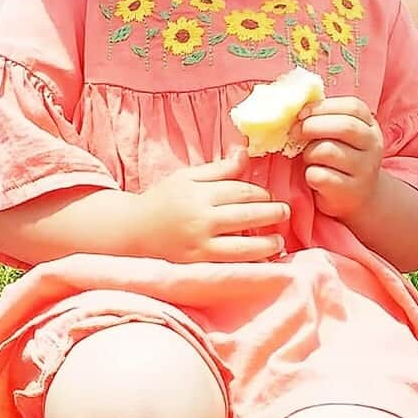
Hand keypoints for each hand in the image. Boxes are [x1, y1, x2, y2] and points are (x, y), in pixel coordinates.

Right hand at [136, 148, 288, 262]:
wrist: (133, 230)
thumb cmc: (162, 200)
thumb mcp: (187, 177)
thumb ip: (219, 169)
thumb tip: (245, 153)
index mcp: (199, 192)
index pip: (241, 191)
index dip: (260, 193)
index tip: (269, 196)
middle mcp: (201, 217)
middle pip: (247, 214)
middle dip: (272, 213)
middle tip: (284, 212)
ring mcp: (200, 243)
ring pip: (244, 244)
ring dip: (267, 242)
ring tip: (279, 240)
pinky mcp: (198, 264)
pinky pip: (232, 264)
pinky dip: (251, 262)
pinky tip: (264, 260)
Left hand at [295, 96, 383, 220]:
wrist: (358, 197)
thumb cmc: (340, 158)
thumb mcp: (338, 135)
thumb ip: (324, 118)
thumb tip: (293, 106)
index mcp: (369, 126)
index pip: (352, 107)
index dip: (322, 107)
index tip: (301, 114)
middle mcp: (373, 146)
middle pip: (344, 126)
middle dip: (312, 126)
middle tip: (295, 133)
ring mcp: (364, 169)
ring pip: (328, 150)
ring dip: (309, 153)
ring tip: (309, 159)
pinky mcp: (351, 191)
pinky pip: (320, 175)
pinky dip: (310, 174)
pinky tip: (313, 176)